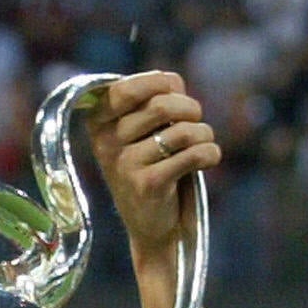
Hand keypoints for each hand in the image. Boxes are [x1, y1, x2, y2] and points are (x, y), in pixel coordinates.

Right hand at [89, 71, 221, 266]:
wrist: (149, 225)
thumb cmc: (151, 165)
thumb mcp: (140, 130)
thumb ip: (152, 99)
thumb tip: (172, 82)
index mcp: (97, 123)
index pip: (128, 87)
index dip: (160, 82)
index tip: (175, 91)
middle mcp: (105, 142)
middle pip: (162, 105)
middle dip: (190, 109)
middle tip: (195, 120)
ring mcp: (124, 165)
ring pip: (183, 131)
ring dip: (205, 134)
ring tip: (203, 143)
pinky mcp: (148, 185)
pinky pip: (193, 154)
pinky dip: (210, 153)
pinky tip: (208, 159)